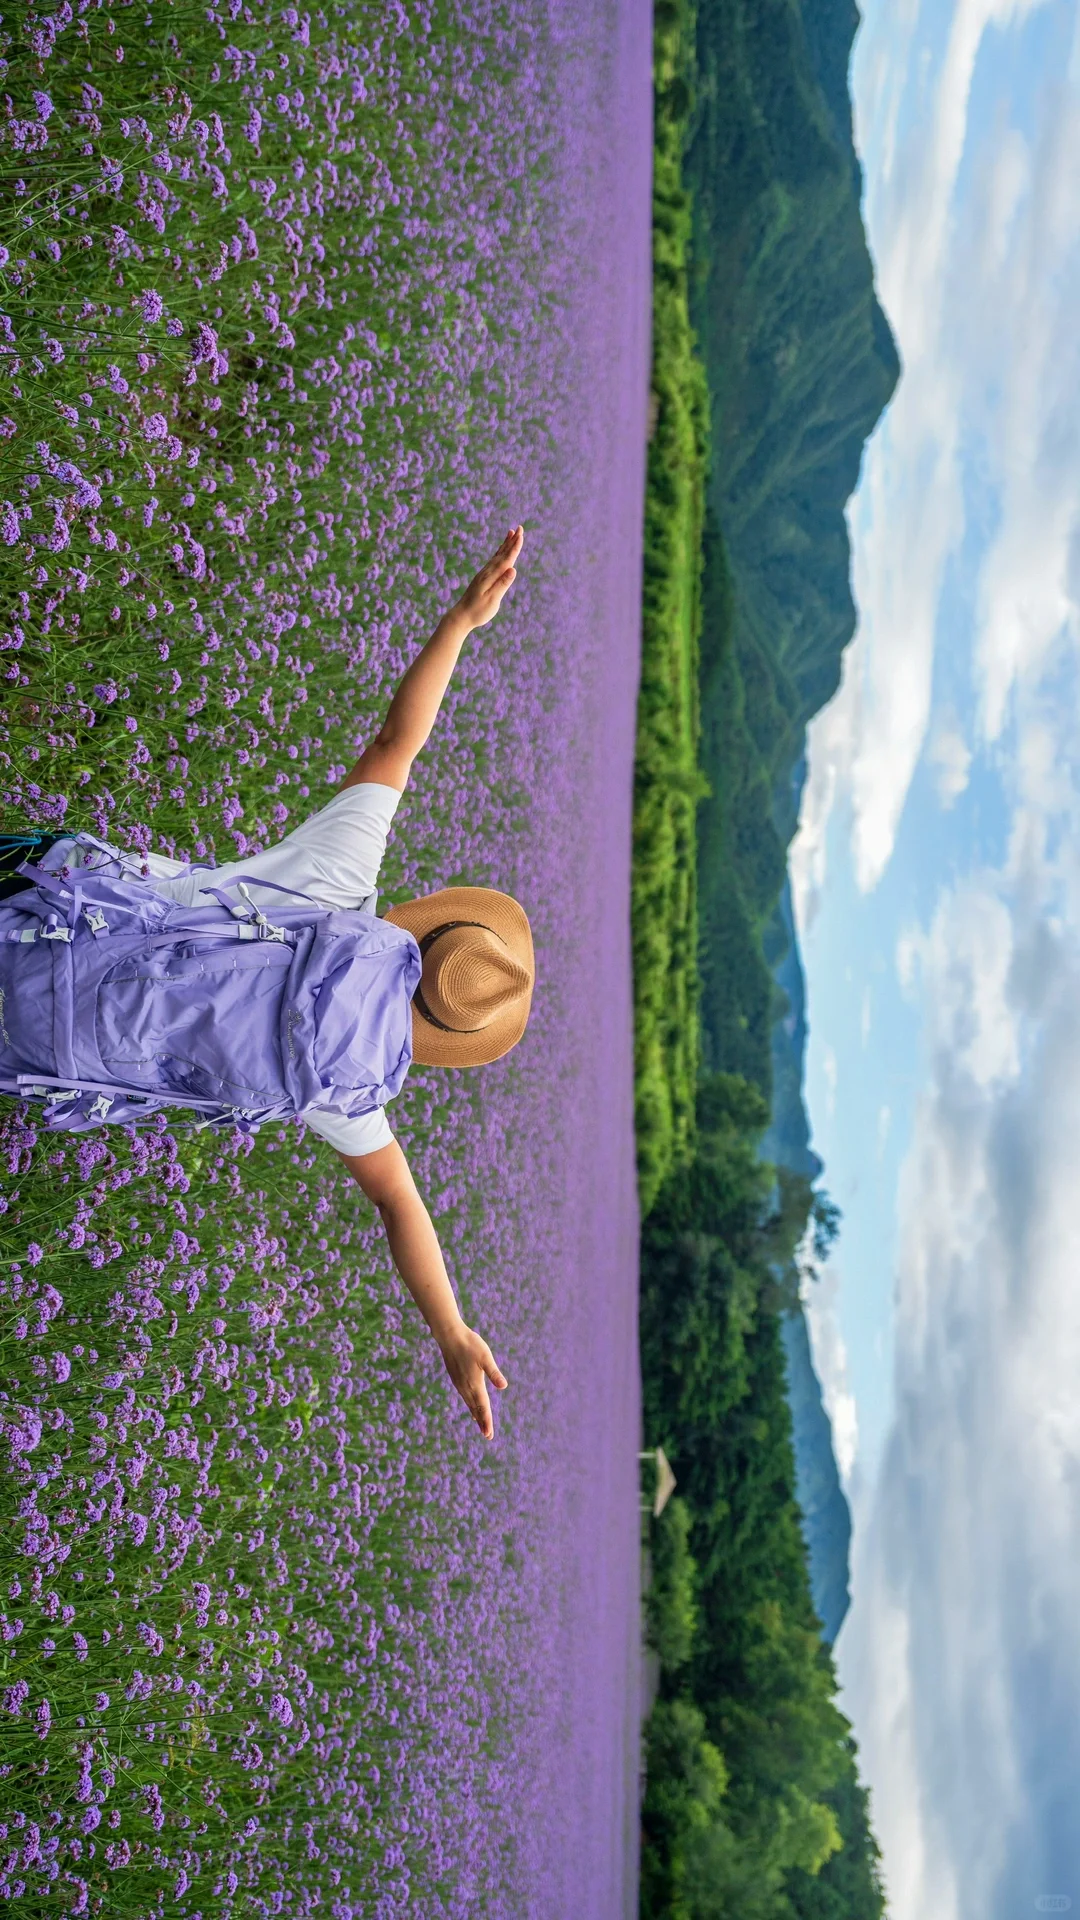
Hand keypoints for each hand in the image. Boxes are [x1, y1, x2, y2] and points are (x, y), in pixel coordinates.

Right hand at [438, 1321, 507, 1439]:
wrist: (449, 1336)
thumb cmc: (470, 1344)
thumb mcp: (486, 1357)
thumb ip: (494, 1373)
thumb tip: (504, 1386)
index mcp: (474, 1384)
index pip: (483, 1407)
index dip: (487, 1421)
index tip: (489, 1434)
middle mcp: (466, 1387)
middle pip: (476, 1409)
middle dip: (482, 1422)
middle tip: (487, 1435)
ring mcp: (460, 1384)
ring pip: (469, 1404)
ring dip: (476, 1415)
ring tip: (481, 1425)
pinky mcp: (456, 1379)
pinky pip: (465, 1397)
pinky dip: (470, 1405)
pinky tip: (471, 1406)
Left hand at [455, 525, 523, 629]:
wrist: (461, 616)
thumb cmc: (477, 611)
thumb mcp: (492, 600)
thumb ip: (503, 584)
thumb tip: (513, 569)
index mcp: (491, 577)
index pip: (506, 559)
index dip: (514, 547)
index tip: (521, 535)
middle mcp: (487, 572)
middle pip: (502, 554)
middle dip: (512, 541)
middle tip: (520, 528)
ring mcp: (484, 574)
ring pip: (497, 556)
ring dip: (505, 544)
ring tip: (510, 533)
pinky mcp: (482, 578)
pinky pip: (493, 561)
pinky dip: (499, 553)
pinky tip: (500, 551)